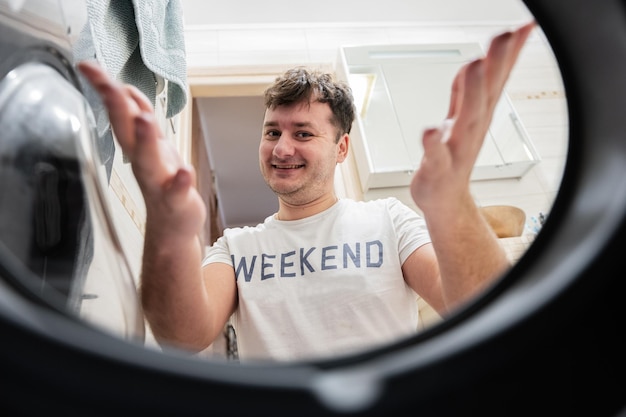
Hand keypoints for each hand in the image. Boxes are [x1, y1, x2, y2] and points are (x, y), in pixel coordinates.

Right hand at [77, 61, 205, 237]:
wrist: (171, 227)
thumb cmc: (162, 183)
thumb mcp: (152, 145)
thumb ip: (139, 117)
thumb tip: (126, 90)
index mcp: (138, 146)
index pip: (120, 112)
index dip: (105, 88)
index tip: (87, 65)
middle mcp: (144, 162)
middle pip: (128, 132)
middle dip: (119, 108)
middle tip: (111, 86)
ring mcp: (159, 182)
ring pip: (148, 160)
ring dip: (146, 140)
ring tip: (144, 120)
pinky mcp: (177, 200)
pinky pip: (177, 191)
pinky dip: (180, 181)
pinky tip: (185, 171)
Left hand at [410, 22, 534, 212]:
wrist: (445, 199)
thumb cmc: (454, 154)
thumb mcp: (464, 116)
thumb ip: (468, 86)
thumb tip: (481, 56)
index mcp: (478, 114)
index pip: (496, 79)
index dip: (510, 53)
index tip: (525, 26)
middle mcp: (472, 128)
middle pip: (485, 93)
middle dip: (495, 64)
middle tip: (504, 36)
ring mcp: (456, 148)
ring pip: (466, 119)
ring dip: (470, 93)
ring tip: (474, 66)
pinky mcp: (437, 168)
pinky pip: (435, 155)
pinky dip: (432, 143)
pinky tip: (429, 131)